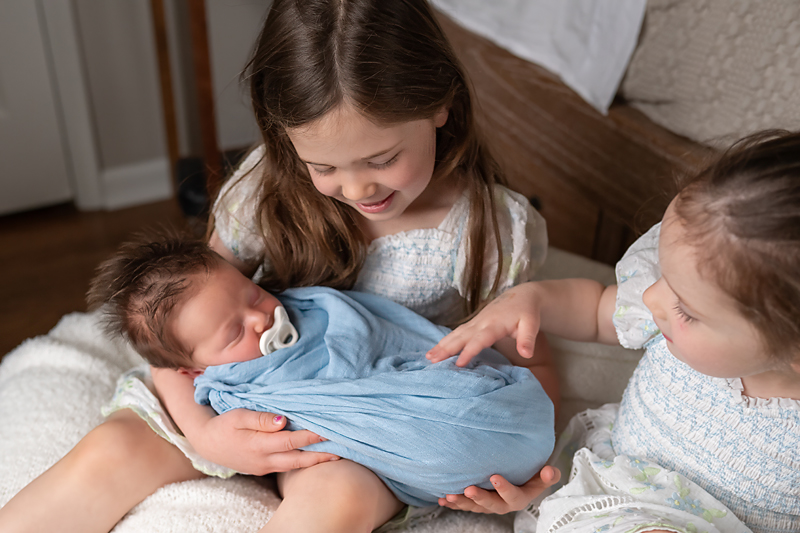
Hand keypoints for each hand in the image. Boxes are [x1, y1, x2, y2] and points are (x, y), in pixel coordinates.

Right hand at [151, 366, 338, 475]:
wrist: (207, 443)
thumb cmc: (223, 425)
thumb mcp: (238, 416)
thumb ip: (260, 419)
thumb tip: (283, 420)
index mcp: (259, 445)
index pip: (292, 441)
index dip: (311, 436)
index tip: (328, 429)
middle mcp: (264, 460)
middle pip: (299, 459)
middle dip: (321, 454)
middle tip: (342, 448)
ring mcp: (265, 466)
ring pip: (295, 465)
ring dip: (315, 460)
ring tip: (335, 454)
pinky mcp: (264, 468)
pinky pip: (288, 466)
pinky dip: (303, 461)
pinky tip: (314, 455)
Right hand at [427, 283, 542, 366]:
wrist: (522, 296)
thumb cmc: (527, 312)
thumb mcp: (532, 324)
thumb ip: (528, 339)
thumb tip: (527, 354)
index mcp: (495, 324)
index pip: (480, 339)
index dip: (469, 351)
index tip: (459, 364)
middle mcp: (481, 322)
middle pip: (461, 336)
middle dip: (446, 348)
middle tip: (432, 360)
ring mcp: (476, 322)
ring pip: (456, 334)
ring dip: (442, 345)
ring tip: (428, 357)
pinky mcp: (474, 323)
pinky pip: (457, 333)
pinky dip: (446, 341)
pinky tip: (437, 350)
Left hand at [437, 466, 559, 513]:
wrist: (521, 478)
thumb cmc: (531, 474)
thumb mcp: (542, 475)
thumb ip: (548, 475)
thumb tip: (551, 471)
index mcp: (520, 498)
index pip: (513, 495)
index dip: (504, 488)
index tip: (494, 476)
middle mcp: (504, 504)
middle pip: (491, 504)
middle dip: (479, 498)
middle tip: (469, 489)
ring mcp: (489, 505)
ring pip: (475, 507)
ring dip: (462, 502)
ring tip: (449, 496)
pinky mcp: (478, 503)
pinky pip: (465, 505)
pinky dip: (453, 502)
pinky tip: (442, 498)